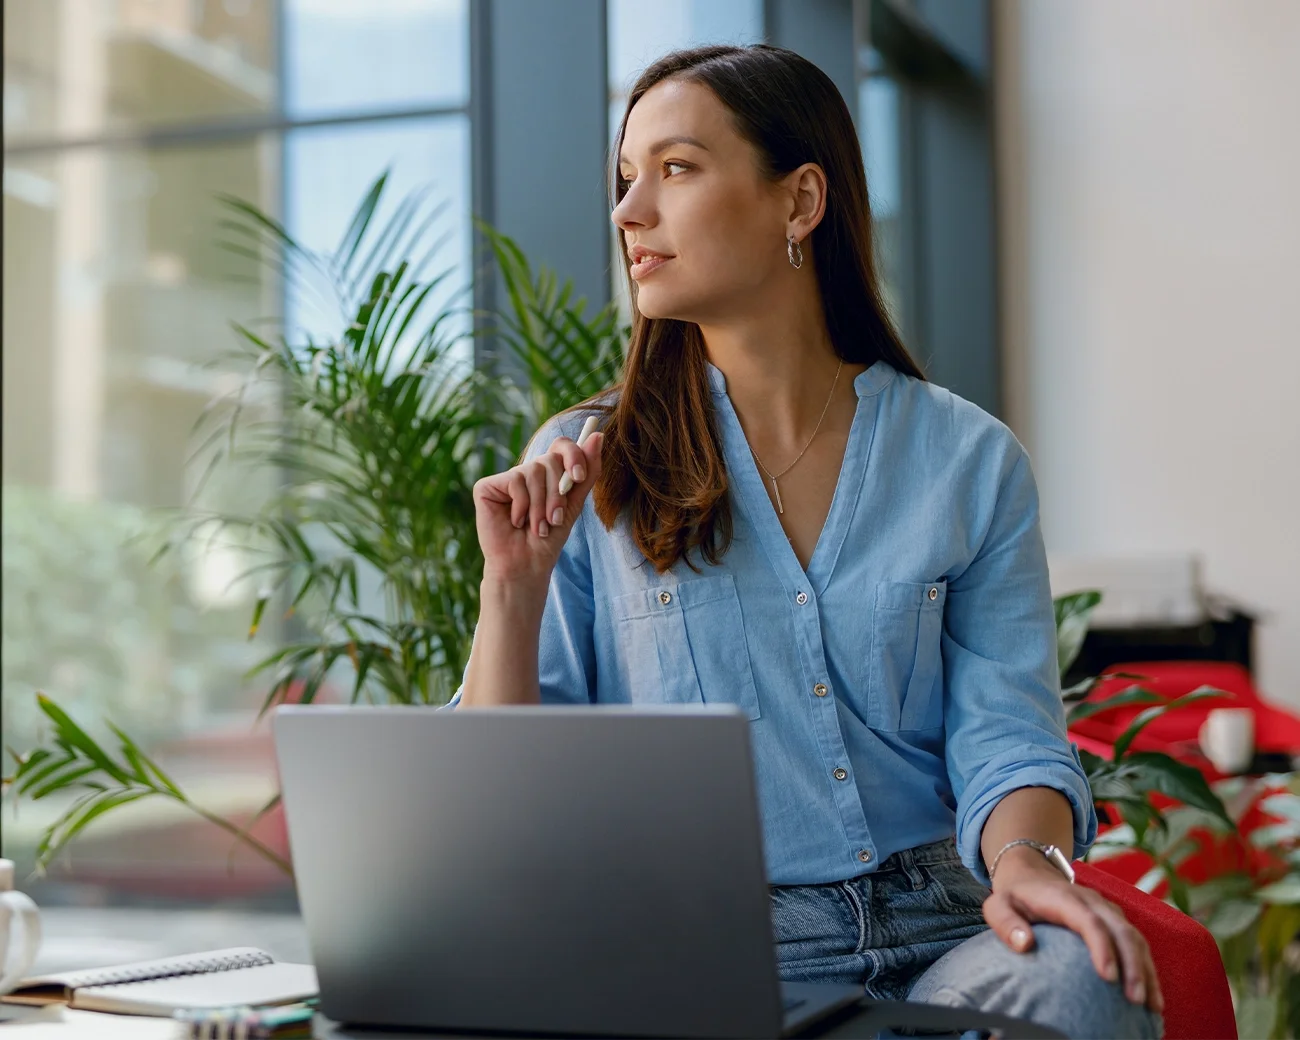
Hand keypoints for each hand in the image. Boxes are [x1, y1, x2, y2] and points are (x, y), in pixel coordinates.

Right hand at [473, 430, 603, 584]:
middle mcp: (526, 472)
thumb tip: (597, 435)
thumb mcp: (572, 504)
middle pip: (549, 459)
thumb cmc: (548, 539)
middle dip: (557, 493)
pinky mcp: (487, 486)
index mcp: (548, 475)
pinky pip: (515, 481)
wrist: (525, 564)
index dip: (572, 454)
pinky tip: (515, 522)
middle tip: (554, 519)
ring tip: (537, 527)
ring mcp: (507, 478)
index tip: (578, 476)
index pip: (561, 446)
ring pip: (533, 471)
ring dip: (540, 506)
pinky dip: (521, 506)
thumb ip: (586, 472)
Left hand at [984, 850, 1162, 1013]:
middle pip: (1120, 930)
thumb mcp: (997, 904)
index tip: (1108, 977)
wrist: (1031, 871)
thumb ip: (1005, 922)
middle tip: (1136, 1000)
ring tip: (1151, 1005)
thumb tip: (1025, 945)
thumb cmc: (1014, 895)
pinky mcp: (1114, 919)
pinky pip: (1136, 942)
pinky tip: (1151, 994)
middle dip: (1133, 965)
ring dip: (1146, 970)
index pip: (1089, 920)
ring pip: (1134, 937)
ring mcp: (1106, 909)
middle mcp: (1092, 901)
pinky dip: (1147, 967)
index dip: (1101, 946)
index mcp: (1064, 898)